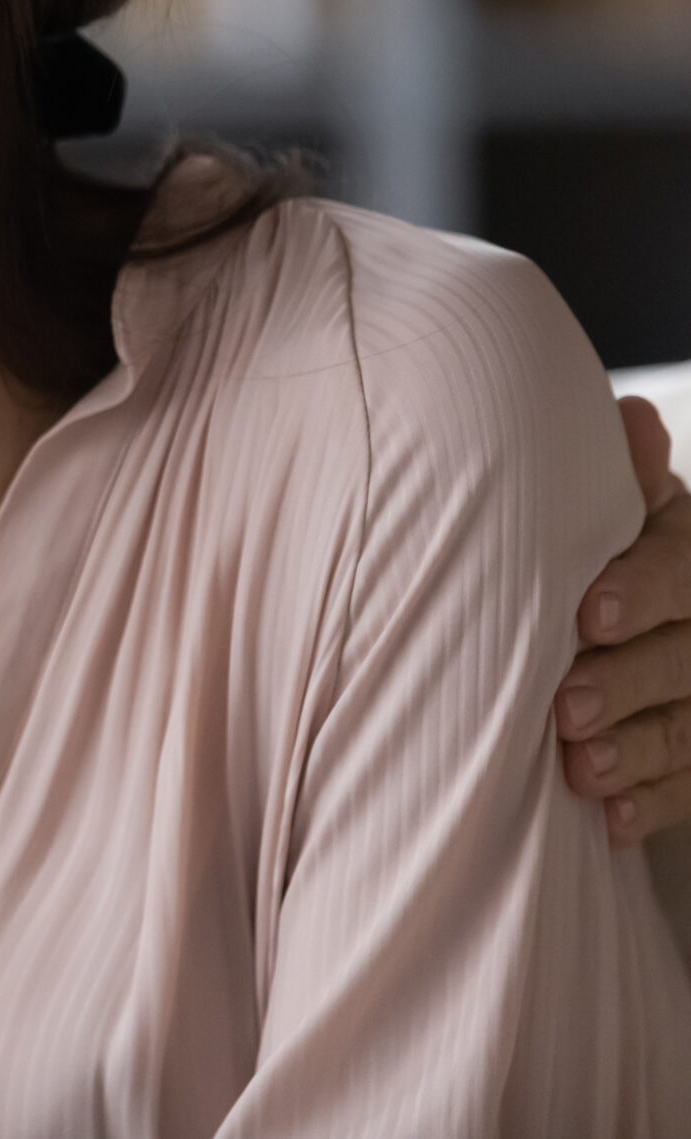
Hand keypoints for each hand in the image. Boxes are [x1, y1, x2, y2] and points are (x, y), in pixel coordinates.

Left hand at [557, 395, 690, 845]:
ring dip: (637, 753)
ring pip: (689, 728)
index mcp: (686, 549)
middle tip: (562, 709)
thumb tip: (632, 418)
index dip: (640, 591)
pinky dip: (653, 804)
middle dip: (626, 685)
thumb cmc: (601, 546)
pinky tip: (610, 822)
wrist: (619, 608)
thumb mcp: (614, 509)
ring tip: (580, 772)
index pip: (680, 568)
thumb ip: (622, 478)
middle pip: (686, 658)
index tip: (586, 614)